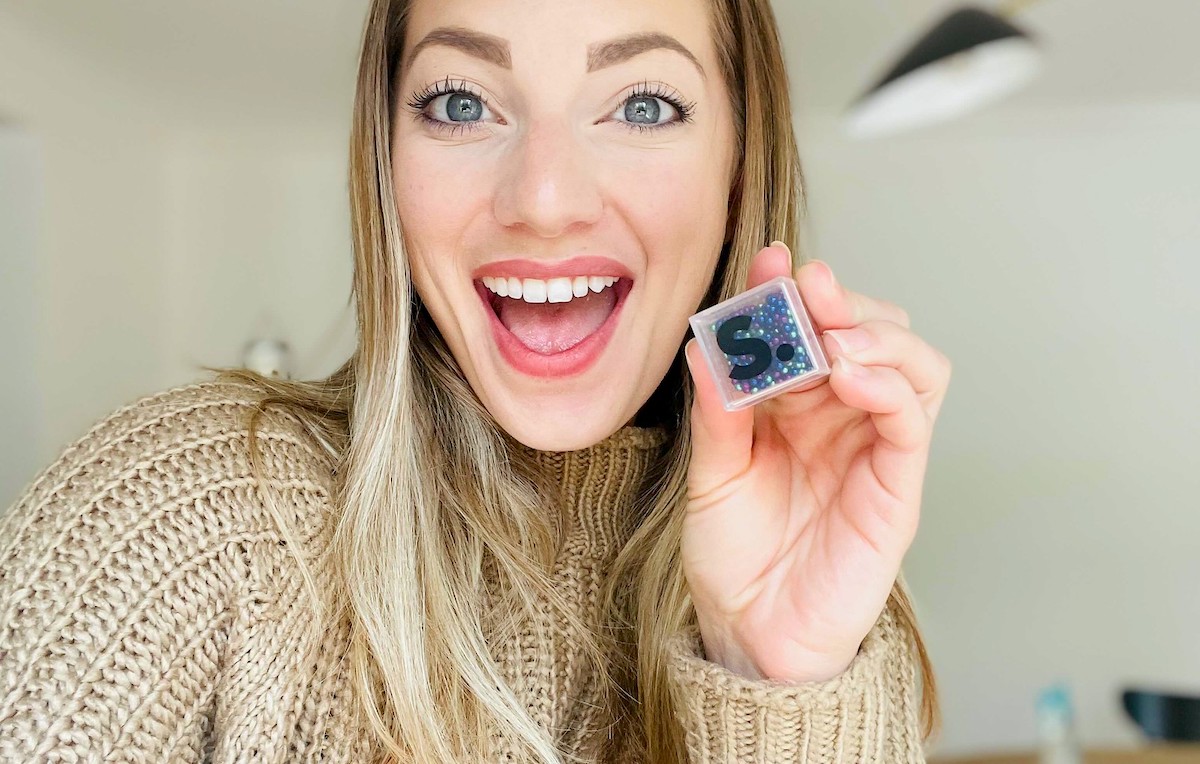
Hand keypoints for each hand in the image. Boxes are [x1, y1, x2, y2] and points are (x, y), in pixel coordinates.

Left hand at [681, 242, 951, 682]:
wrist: (750, 632)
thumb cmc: (735, 553)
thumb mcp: (711, 472)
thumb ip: (719, 410)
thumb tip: (709, 341)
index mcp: (797, 404)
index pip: (815, 328)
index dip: (795, 292)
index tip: (770, 263)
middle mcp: (842, 416)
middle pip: (873, 331)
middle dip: (841, 302)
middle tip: (805, 291)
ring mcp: (875, 447)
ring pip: (913, 362)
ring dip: (877, 333)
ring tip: (833, 335)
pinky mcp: (897, 486)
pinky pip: (913, 419)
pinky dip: (891, 384)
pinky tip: (849, 373)